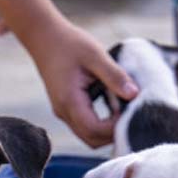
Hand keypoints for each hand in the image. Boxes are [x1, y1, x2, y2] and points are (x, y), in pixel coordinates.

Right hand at [29, 22, 138, 147]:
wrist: (43, 36)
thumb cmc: (69, 43)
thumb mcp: (95, 55)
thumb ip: (115, 75)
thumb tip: (134, 94)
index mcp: (69, 101)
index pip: (94, 130)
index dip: (115, 127)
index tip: (129, 109)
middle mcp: (63, 112)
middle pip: (91, 140)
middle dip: (113, 133)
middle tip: (130, 113)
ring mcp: (63, 112)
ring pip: (88, 135)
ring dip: (107, 129)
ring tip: (121, 107)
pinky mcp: (65, 108)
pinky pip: (84, 126)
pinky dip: (100, 123)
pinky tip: (112, 104)